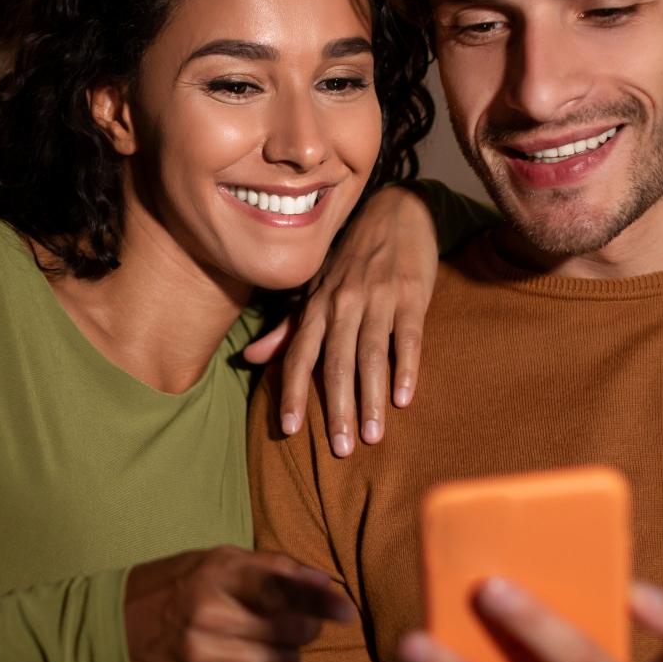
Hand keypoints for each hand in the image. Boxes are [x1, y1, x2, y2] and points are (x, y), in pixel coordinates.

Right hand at [124, 546, 356, 661]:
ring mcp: (200, 657)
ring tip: (259, 642)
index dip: (319, 601)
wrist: (112, 628)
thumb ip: (273, 568)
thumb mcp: (217, 561)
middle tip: (291, 621)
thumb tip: (324, 583)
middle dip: (302, 627)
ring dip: (283, 654)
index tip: (346, 611)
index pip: (281, 589)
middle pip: (290, 631)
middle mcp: (208, 616)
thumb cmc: (175, 586)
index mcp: (215, 575)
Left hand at [243, 185, 437, 456]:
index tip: (289, 431)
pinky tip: (404, 399)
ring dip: (370, 398)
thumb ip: (288, 328)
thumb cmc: (353, 260)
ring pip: (370, 355)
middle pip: (336, 363)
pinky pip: (407, 337)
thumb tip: (250, 358)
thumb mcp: (317, 289)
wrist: (398, 212)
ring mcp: (378, 298)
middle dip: (336, 408)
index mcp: (318, 306)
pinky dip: (405, 368)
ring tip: (371, 436)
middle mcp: (342, 303)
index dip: (293, 392)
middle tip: (339, 449)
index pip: (300, 355)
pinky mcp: (411, 295)